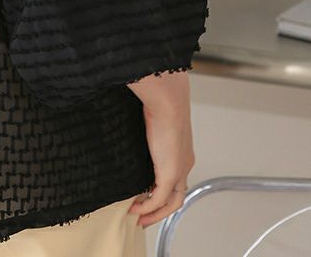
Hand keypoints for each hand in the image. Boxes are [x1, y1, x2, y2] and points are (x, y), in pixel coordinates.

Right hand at [127, 99, 194, 228]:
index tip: (144, 194)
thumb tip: (133, 123)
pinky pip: (160, 199)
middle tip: (142, 214)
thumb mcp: (152, 118)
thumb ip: (146, 127)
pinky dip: (149, 208)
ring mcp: (179, 169)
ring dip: (154, 213)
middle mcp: (184, 163)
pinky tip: (136, 209)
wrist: (167, 99)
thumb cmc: (160, 101)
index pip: (174, 178)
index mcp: (182, 151)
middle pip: (176, 195)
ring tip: (138, 217)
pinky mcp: (170, 173)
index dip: (160, 189)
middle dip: (159, 209)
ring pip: (171, 202)